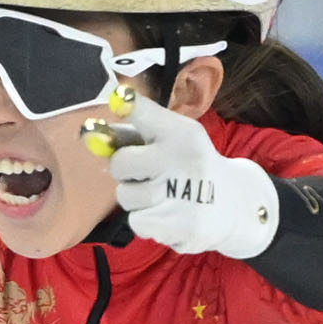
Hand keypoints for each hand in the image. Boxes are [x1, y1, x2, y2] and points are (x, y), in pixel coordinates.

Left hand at [103, 96, 278, 257]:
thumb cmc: (190, 167)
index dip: (126, 106)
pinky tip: (169, 214)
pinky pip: (136, 221)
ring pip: (125, 195)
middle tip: (150, 173)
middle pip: (120, 162)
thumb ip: (134, 134)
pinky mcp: (174, 224)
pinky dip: (147, 220)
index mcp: (180, 132)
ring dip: (138, 199)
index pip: (143, 112)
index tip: (120, 99)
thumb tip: (90, 133)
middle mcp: (180, 157)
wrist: (232, 206)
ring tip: (165, 196)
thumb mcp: (174, 140)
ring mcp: (178, 192)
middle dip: (127, 171)